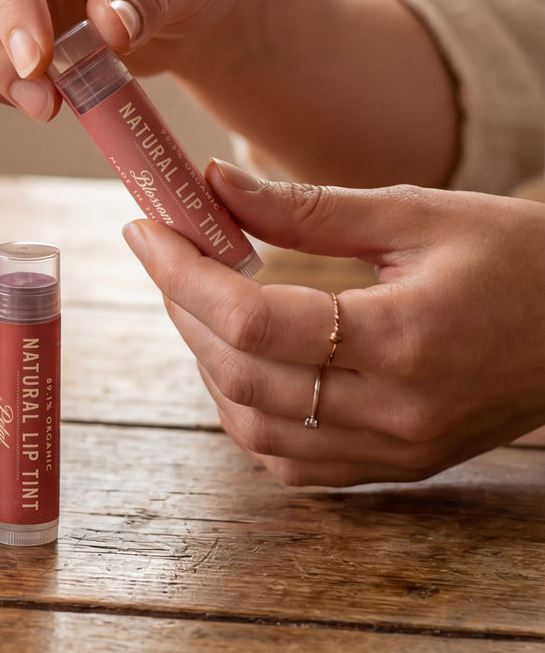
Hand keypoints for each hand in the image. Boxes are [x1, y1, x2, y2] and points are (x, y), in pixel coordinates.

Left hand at [122, 159, 544, 486]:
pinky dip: (246, 411)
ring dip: (207, 362)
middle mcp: (397, 412)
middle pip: (242, 376)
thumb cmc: (520, 257)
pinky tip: (242, 360)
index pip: (253, 321)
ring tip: (200, 299)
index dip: (181, 273)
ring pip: (255, 429)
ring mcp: (396, 452)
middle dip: (183, 309)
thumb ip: (306, 207)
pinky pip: (291, 460)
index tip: (145, 229)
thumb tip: (212, 184)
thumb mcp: (417, 213)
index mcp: (407, 339)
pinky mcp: (397, 469)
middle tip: (166, 253)